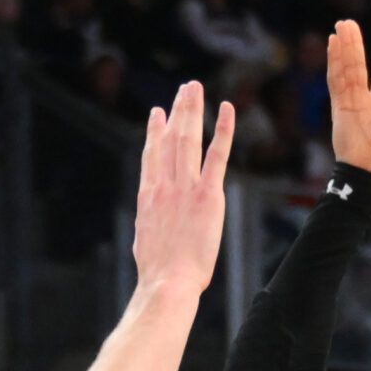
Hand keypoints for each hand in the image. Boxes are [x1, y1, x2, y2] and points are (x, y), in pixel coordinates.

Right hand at [129, 82, 233, 289]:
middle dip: (177, 110)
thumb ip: (150, 225)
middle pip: (170, 139)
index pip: (151, 155)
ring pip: (188, 139)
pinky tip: (225, 109)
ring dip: (191, 110)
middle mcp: (165, 185)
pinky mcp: (208, 194)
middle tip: (183, 89)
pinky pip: (217, 154)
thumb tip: (150, 227)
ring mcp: (185, 187)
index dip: (155, 131)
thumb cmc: (158, 273)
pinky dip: (222, 129)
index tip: (158, 113)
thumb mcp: (145, 242)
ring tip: (194, 89)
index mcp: (149, 196)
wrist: (168, 282)